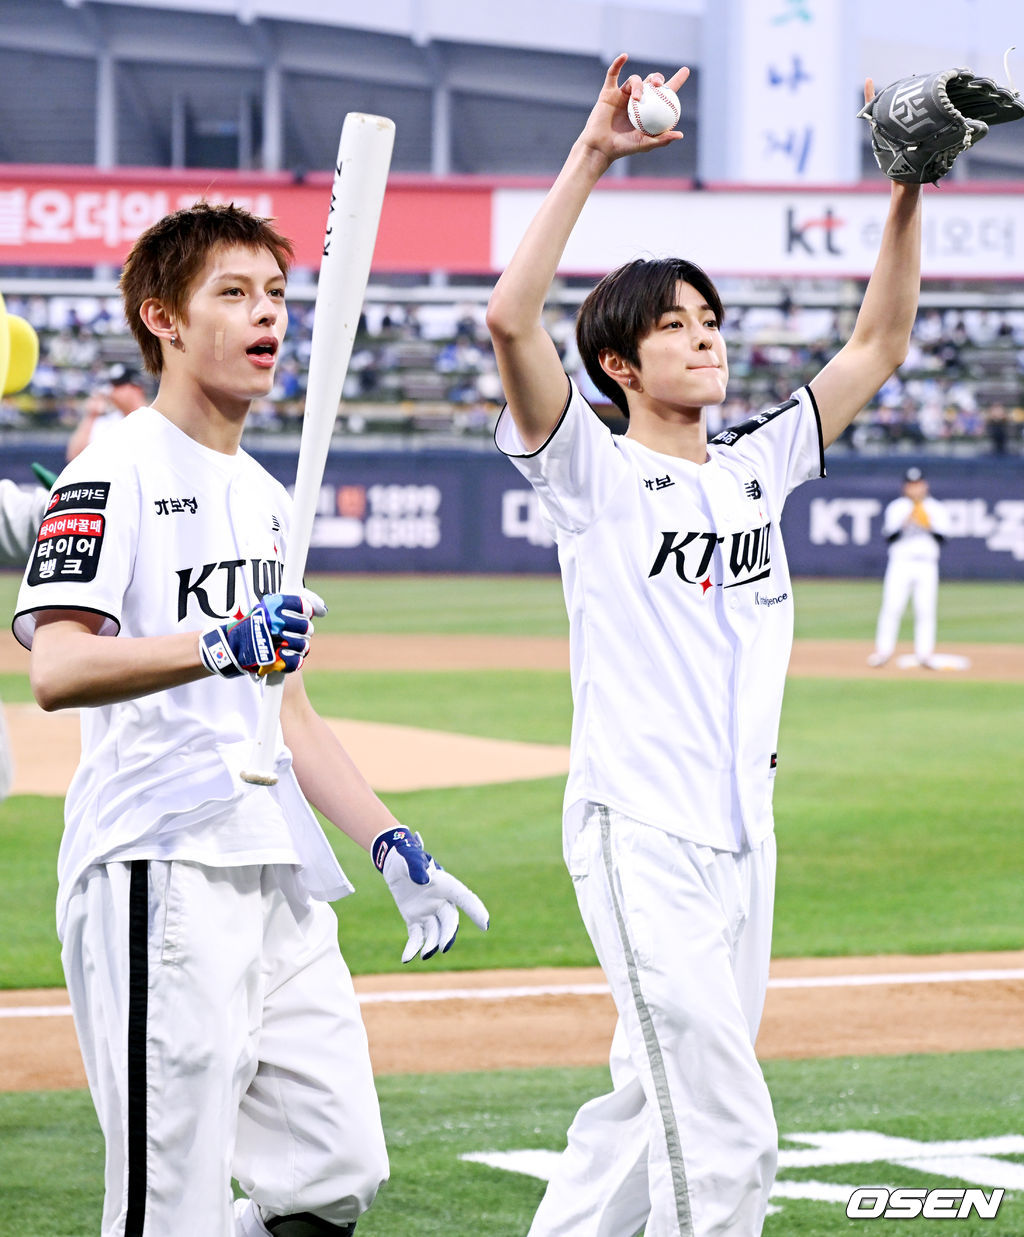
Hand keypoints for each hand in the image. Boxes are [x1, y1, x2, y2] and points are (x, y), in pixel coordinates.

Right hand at [200, 589, 326, 678]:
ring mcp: (274, 641)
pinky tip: (286, 656)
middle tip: (293, 632)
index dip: (308, 611)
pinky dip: (294, 661)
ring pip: (304, 645)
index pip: (304, 606)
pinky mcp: (274, 660)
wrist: (232, 646)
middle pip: (307, 627)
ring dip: (298, 647)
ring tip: (286, 645)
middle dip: (303, 632)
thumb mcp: (270, 607)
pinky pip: (297, 661)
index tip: (306, 614)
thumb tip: (323, 609)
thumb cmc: (256, 625)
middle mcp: (274, 621)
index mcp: (273, 606)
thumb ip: (295, 604)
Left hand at [372, 826, 488, 962]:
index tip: (485, 925)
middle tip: (443, 947)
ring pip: (435, 932)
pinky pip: (416, 936)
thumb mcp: (410, 857)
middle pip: (450, 921)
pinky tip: (406, 958)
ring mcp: (428, 912)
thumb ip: (417, 867)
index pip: (464, 898)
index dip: (475, 911)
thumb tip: (424, 881)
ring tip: (424, 955)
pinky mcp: (415, 920)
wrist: (394, 864)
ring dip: (432, 944)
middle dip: (448, 935)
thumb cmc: (406, 857)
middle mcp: (441, 901)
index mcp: (445, 884)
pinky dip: (412, 948)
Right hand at [579, 53, 689, 163]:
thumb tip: (680, 135)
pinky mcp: (608, 92)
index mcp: (648, 109)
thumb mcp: (645, 145)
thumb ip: (662, 140)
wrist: (600, 147)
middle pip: (651, 82)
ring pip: (634, 80)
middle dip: (657, 78)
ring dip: (638, 85)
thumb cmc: (623, 148)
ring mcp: (622, 95)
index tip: (686, 70)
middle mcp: (637, 100)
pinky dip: (618, 63)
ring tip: (636, 99)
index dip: (676, 81)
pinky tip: (624, 56)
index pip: (665, 93)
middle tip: (658, 84)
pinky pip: (613, 74)